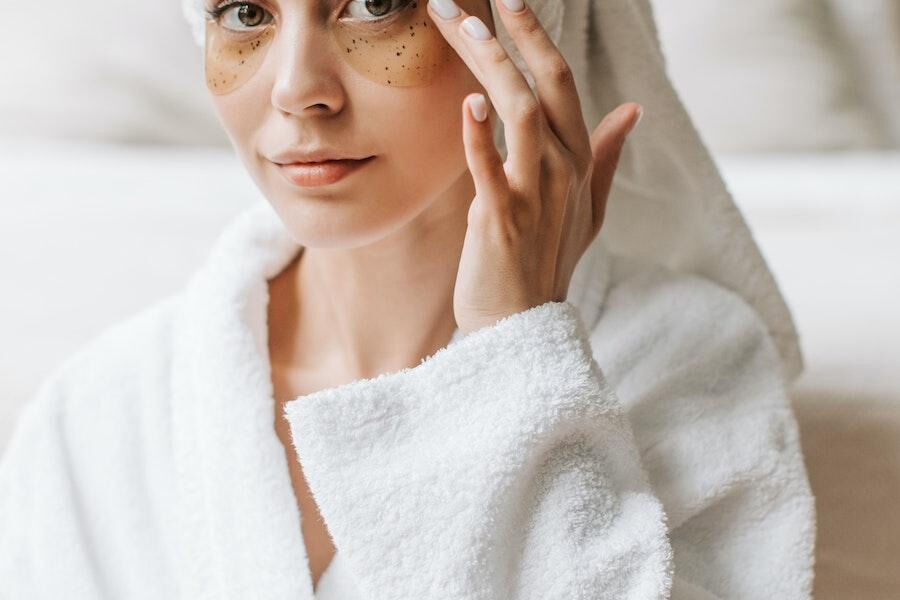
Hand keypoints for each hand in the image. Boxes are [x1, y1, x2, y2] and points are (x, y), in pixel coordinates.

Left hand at [427, 0, 641, 334]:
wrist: (521, 323)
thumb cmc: (547, 262)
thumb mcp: (590, 209)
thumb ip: (606, 156)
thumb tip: (633, 111)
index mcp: (578, 160)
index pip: (561, 82)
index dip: (534, 37)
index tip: (506, 2)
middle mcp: (563, 168)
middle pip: (542, 84)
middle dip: (509, 35)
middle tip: (465, 1)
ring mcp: (536, 193)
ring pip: (519, 112)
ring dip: (490, 66)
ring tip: (459, 28)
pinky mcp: (501, 219)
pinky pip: (490, 169)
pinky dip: (478, 137)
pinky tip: (466, 105)